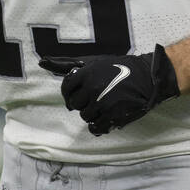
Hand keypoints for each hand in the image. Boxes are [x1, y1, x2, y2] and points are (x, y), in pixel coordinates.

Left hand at [39, 44, 179, 135]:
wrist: (147, 77)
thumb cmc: (119, 67)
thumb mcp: (94, 62)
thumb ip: (67, 64)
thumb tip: (42, 61)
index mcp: (86, 73)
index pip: (66, 88)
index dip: (70, 93)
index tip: (77, 94)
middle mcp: (92, 88)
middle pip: (75, 104)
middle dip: (82, 103)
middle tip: (94, 99)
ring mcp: (102, 103)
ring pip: (85, 116)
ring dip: (92, 113)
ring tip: (103, 106)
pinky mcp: (113, 115)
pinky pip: (95, 127)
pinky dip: (98, 126)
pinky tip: (104, 119)